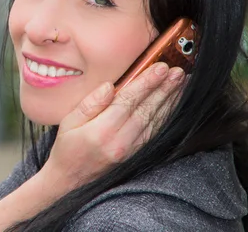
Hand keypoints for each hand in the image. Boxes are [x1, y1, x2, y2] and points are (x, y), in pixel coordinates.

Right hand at [40, 62, 183, 189]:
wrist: (69, 181)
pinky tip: (172, 104)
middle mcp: (119, 142)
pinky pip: (154, 133)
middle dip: (164, 89)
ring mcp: (130, 150)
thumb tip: (109, 86)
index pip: (128, 101)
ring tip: (180, 83)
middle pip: (146, 110)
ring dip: (169, 101)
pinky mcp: (136, 155)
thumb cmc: (67, 148)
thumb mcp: (68, 122)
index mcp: (100, 131)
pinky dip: (166, 116)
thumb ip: (90, 103)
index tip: (160, 67)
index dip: (146, 83)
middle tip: (177, 72)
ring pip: (154, 121)